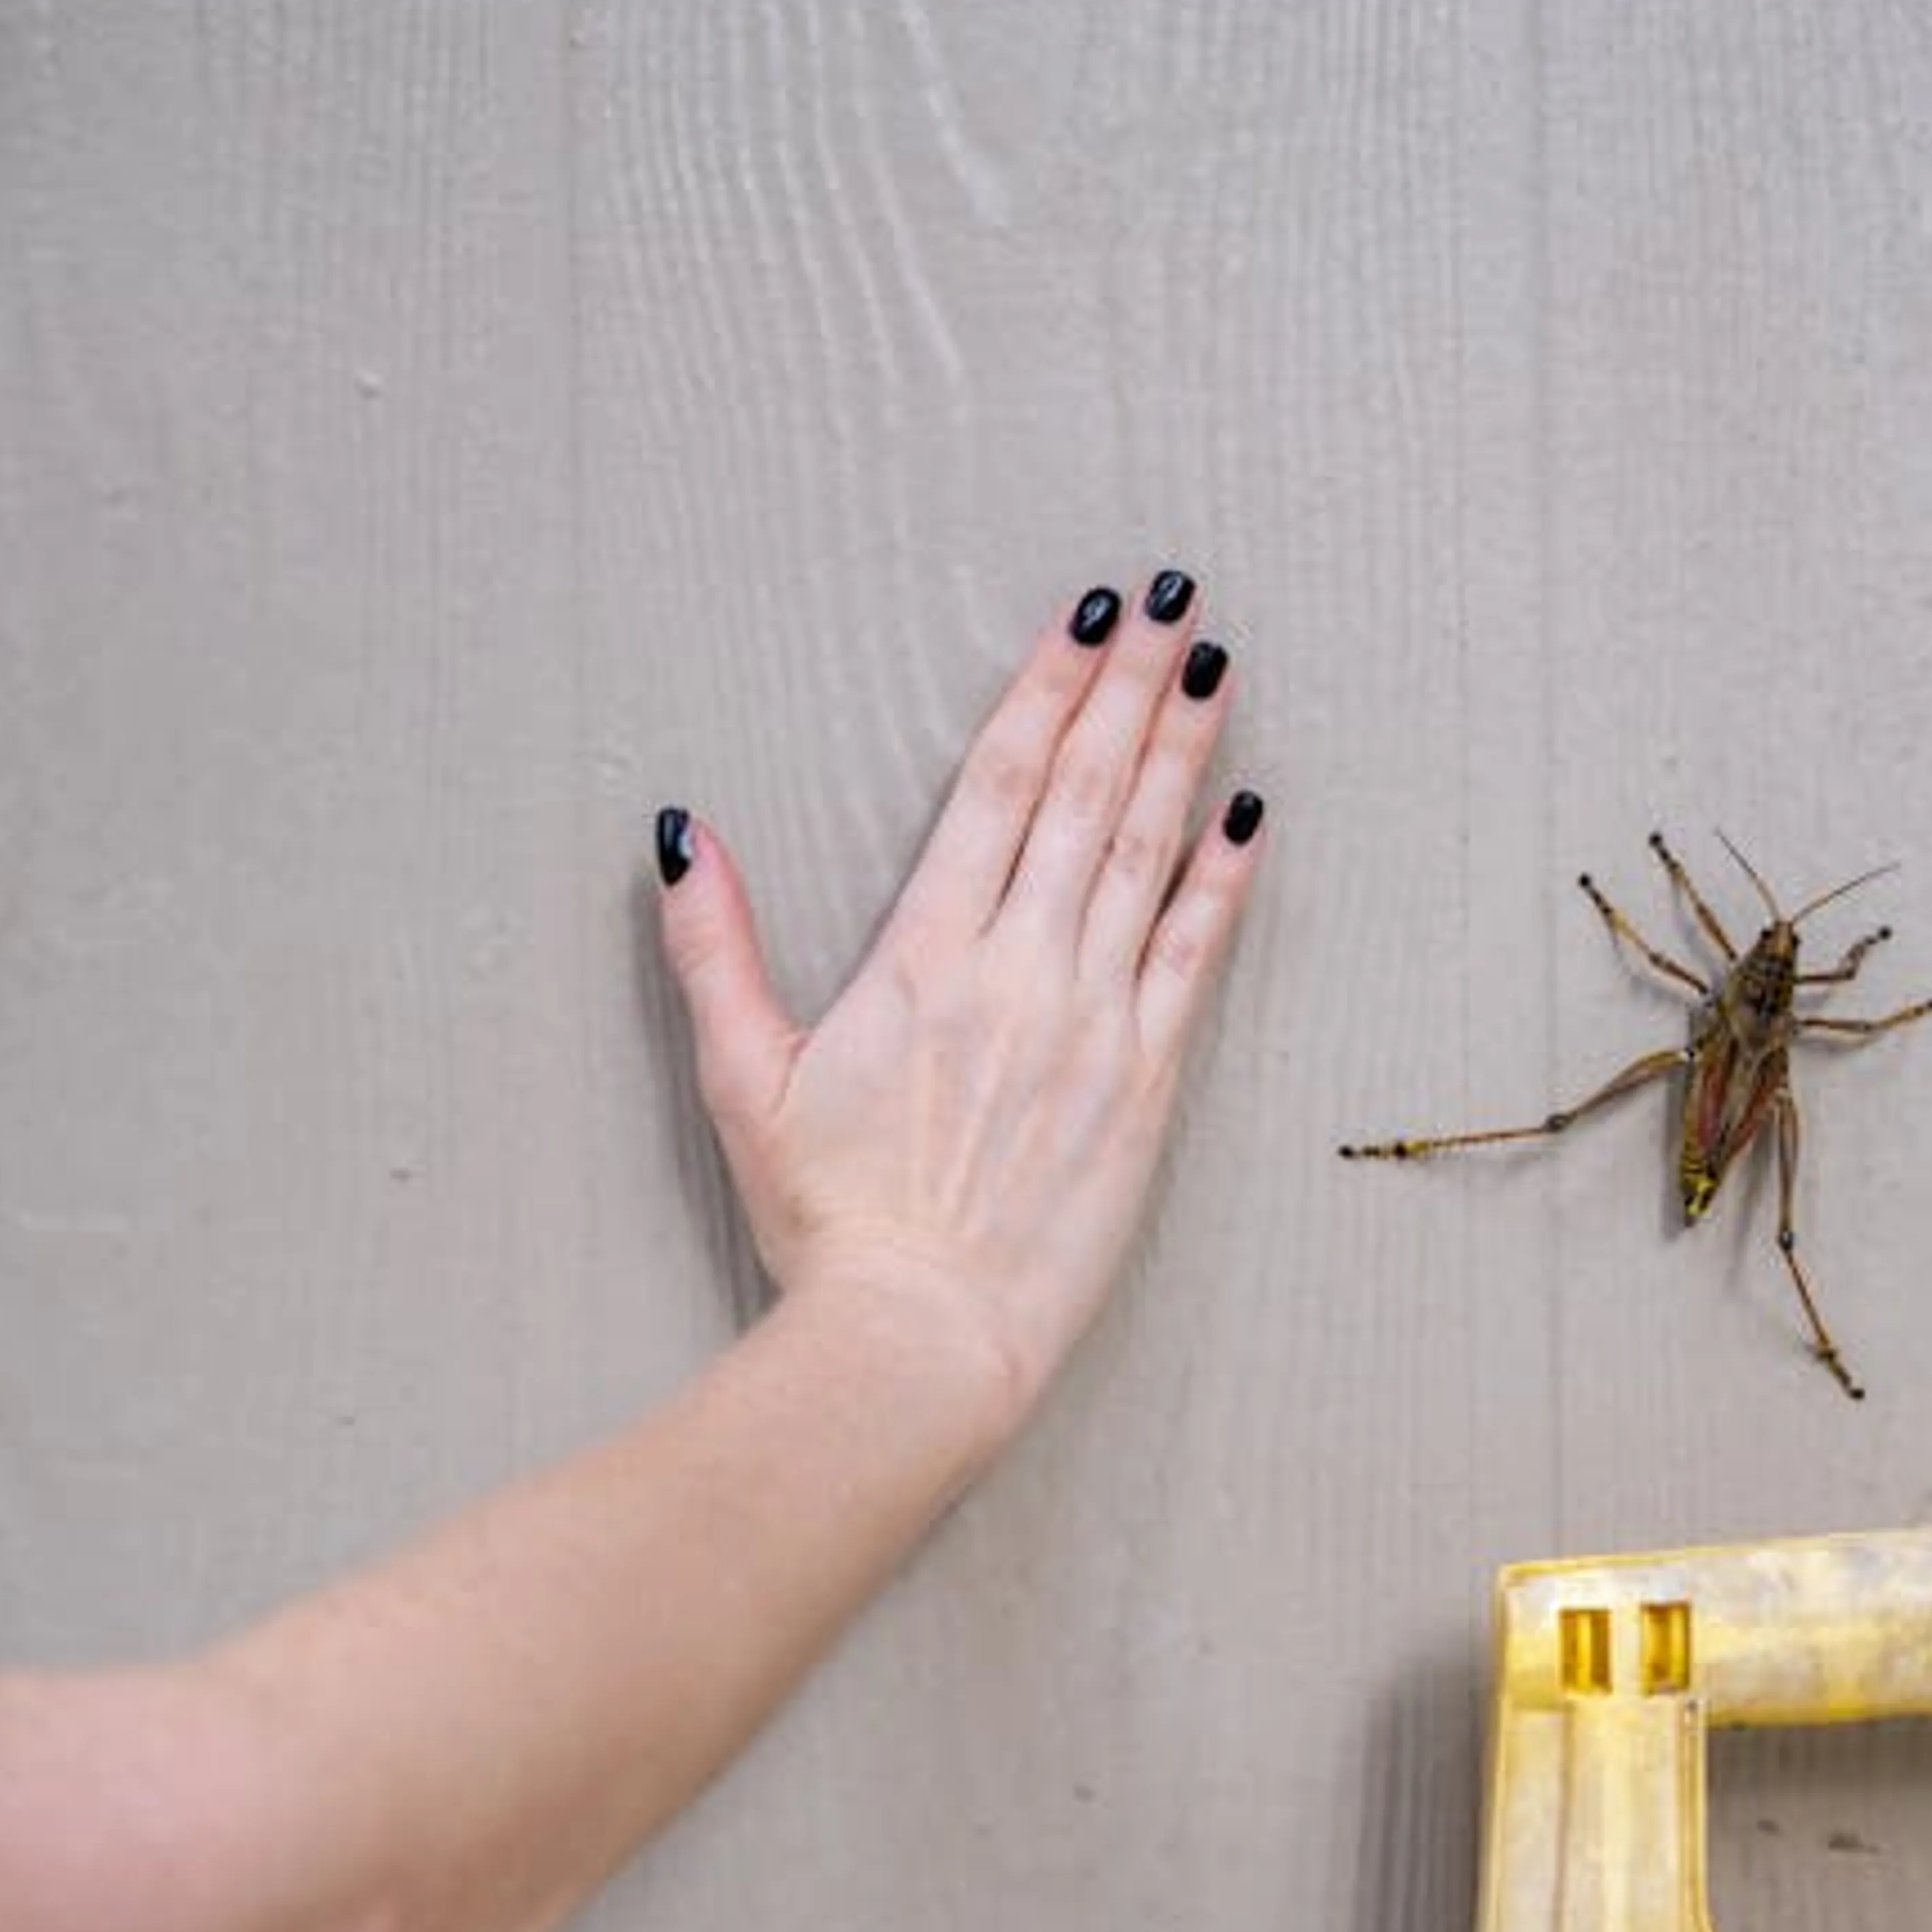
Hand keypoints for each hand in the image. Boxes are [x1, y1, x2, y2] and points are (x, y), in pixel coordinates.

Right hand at [651, 573, 1265, 1436]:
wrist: (920, 1336)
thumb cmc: (831, 1220)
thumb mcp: (743, 1079)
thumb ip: (713, 949)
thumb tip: (682, 834)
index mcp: (925, 956)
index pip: (1000, 786)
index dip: (1046, 690)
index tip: (1083, 618)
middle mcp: (1020, 968)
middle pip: (1087, 793)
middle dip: (1130, 686)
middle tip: (1172, 596)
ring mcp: (1093, 1021)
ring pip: (1149, 853)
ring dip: (1184, 750)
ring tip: (1214, 663)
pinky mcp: (1145, 1084)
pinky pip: (1195, 955)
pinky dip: (1225, 878)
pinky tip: (1249, 809)